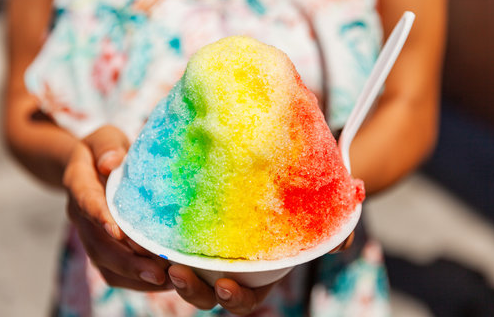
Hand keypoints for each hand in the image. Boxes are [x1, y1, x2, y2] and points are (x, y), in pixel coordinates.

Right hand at [63, 125, 172, 291]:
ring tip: (162, 280)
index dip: (100, 216)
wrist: (89, 164)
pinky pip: (111, 269)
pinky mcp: (100, 245)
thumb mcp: (104, 138)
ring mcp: (89, 233)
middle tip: (155, 271)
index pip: (87, 200)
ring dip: (132, 274)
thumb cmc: (104, 149)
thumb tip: (111, 161)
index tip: (118, 232)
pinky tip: (160, 282)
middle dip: (125, 258)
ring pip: (103, 260)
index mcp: (79, 183)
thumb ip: (107, 146)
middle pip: (97, 242)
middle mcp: (80, 213)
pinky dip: (133, 279)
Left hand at [166, 231, 355, 313]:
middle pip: (203, 294)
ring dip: (167, 270)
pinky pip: (172, 244)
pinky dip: (158, 241)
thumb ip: (332, 235)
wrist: (276, 191)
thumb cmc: (298, 214)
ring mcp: (206, 257)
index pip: (240, 302)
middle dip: (190, 291)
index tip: (226, 286)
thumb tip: (344, 243)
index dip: (233, 300)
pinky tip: (148, 226)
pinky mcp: (191, 235)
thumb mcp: (317, 222)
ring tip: (156, 253)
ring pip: (182, 272)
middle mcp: (226, 273)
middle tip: (178, 273)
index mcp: (254, 281)